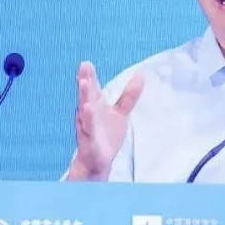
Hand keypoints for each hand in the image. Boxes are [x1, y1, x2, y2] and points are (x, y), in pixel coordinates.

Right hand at [68, 61, 144, 180]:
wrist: (99, 161)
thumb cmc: (106, 134)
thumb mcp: (120, 113)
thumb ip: (128, 96)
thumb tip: (140, 76)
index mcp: (95, 105)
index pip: (92, 88)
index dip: (90, 76)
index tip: (87, 63)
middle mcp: (89, 113)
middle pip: (87, 95)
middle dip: (85, 81)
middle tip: (84, 66)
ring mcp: (88, 126)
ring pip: (85, 110)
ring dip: (84, 96)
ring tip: (83, 83)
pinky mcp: (90, 140)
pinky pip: (88, 129)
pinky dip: (87, 120)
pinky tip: (86, 109)